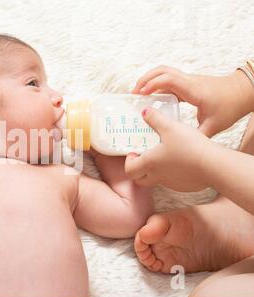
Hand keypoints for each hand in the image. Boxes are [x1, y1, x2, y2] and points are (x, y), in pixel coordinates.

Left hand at [124, 107, 217, 191]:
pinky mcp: (185, 186)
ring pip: (157, 180)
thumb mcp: (170, 127)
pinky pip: (174, 181)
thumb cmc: (189, 146)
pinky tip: (183, 161)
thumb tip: (144, 112)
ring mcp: (171, 183)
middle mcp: (158, 176)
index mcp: (150, 163)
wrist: (214, 165)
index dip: (129, 161)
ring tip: (167, 154)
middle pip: (140, 179)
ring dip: (156, 170)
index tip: (136, 152)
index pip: (129, 170)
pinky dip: (174, 173)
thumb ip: (155, 119)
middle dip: (139, 169)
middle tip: (147, 156)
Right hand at [132, 65, 253, 136]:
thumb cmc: (230, 107)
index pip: (169, 80)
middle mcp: (189, 81)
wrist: (242, 92)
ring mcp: (188, 79)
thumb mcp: (213, 126)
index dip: (152, 85)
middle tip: (133, 94)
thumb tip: (180, 147)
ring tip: (139, 93)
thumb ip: (196, 137)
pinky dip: (156, 84)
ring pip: (164, 71)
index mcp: (194, 90)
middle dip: (145, 80)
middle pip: (162, 71)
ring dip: (149, 79)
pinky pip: (168, 78)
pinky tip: (152, 96)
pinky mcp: (188, 82)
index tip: (140, 95)